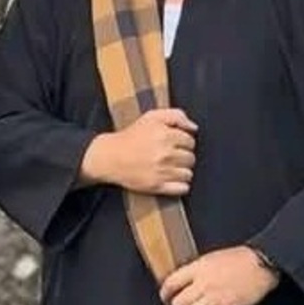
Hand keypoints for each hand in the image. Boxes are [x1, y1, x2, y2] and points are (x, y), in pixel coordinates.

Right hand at [81, 108, 196, 194]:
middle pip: (191, 158)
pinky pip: (182, 188)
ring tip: (169, 167)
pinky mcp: (157, 186)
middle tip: (169, 155)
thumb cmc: (131, 136)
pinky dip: (180, 185)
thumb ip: (176, 115)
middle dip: (182, 156)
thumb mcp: (151, 116)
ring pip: (188, 174)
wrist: (109, 157)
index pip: (190, 141)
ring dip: (181, 171)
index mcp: (165, 135)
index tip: (172, 143)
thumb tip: (194, 128)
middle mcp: (165, 154)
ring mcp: (162, 172)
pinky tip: (170, 179)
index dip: (182, 142)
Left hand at [159, 246, 279, 304]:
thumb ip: (194, 270)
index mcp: (198, 268)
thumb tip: (180, 282)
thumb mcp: (209, 259)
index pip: (171, 283)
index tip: (165, 297)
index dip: (164, 293)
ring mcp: (215, 298)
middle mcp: (204, 284)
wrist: (260, 264)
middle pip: (178, 302)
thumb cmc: (237, 259)